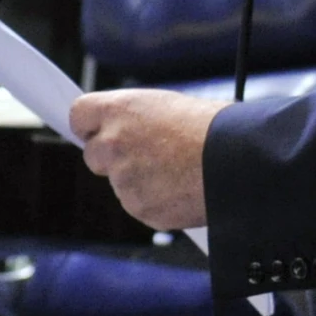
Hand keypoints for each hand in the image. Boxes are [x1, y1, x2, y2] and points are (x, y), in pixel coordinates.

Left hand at [67, 87, 224, 229]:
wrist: (237, 161)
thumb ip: (134, 120)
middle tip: (147, 156)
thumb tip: (124, 129)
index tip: (98, 131)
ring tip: (176, 171)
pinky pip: (139, 205)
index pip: (79, 116)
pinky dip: (155, 201)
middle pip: (93, 155)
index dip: (90, 126)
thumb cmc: (212, 128)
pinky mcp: (138, 207)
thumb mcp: (165, 107)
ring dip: (139, 181)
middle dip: (113, 158)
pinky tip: (180, 189)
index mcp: (118, 109)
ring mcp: (123, 178)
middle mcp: (112, 142)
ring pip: (119, 183)